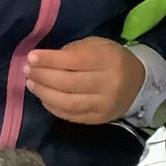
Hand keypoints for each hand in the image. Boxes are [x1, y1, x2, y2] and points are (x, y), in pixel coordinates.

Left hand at [26, 37, 144, 124]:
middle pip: (68, 83)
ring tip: (31, 84)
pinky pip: (71, 115)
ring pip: (68, 102)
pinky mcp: (100, 119)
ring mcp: (104, 104)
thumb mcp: (96, 46)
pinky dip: (53, 107)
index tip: (30, 58)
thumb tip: (42, 61)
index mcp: (109, 60)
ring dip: (44, 93)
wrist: (138, 83)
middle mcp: (109, 84)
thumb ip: (72, 52)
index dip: (50, 60)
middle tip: (27, 71)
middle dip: (43, 76)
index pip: (75, 61)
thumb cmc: (110, 59)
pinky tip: (44, 97)